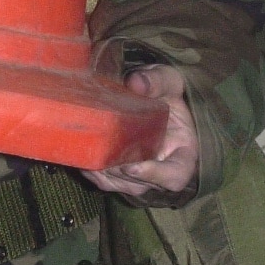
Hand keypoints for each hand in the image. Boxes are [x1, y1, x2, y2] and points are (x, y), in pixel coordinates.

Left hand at [84, 64, 199, 198]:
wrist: (147, 101)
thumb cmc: (165, 94)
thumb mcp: (168, 81)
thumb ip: (157, 81)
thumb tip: (135, 82)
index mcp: (182, 155)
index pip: (174, 177)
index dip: (155, 175)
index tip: (133, 166)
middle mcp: (160, 173)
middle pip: (138, 183)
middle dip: (116, 168)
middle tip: (99, 150)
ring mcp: (137, 179)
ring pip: (116, 183)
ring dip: (100, 169)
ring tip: (88, 147)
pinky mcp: (117, 178)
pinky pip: (102, 181)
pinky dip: (90, 168)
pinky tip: (82, 151)